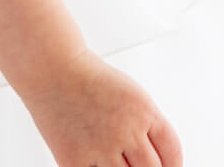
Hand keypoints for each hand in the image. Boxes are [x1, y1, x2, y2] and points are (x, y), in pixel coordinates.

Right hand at [20, 49, 182, 166]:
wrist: (50, 66)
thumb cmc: (86, 75)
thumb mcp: (127, 92)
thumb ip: (144, 123)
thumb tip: (153, 155)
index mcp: (143, 110)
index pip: (172, 152)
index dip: (173, 166)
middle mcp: (126, 130)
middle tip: (138, 164)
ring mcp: (101, 147)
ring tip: (114, 160)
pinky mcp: (75, 159)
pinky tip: (96, 162)